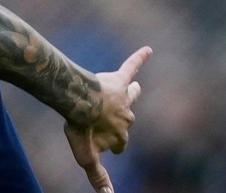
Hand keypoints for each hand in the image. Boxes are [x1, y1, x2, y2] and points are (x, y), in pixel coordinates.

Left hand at [64, 46, 151, 192]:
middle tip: (106, 117)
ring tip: (135, 88)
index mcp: (121, 134)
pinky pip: (131, 67)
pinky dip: (139, 58)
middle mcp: (127, 116)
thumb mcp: (86, 156)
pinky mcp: (118, 80)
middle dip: (120, 119)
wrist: (77, 101)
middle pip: (127, 119)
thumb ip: (97, 176)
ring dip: (131, 94)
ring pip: (131, 96)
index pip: (121, 143)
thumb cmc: (81, 128)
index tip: (107, 146)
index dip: (113, 144)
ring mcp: (123, 98)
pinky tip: (147, 49)